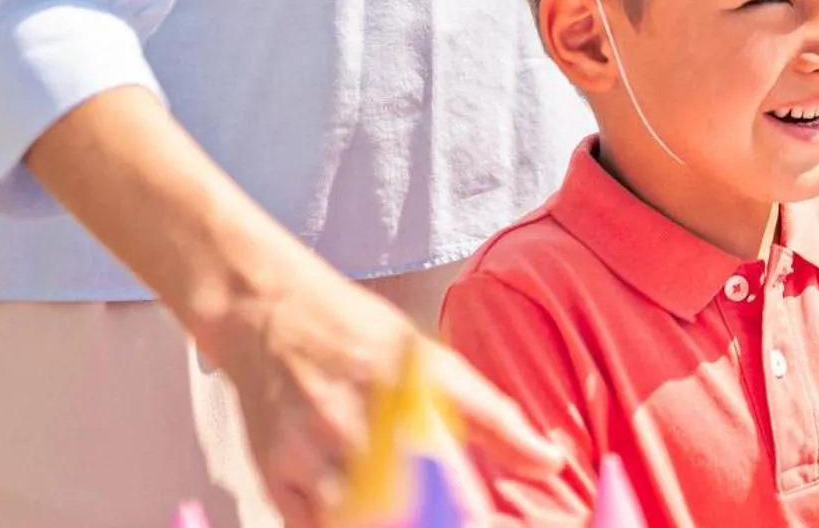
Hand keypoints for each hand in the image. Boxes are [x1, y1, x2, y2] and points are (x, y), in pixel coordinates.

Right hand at [203, 262, 559, 526]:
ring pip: (361, 526)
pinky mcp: (273, 478)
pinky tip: (366, 513)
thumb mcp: (438, 363)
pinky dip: (343, 526)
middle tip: (452, 514)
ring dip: (391, 524)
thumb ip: (496, 419)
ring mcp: (310, 461)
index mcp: (412, 403)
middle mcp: (358, 434)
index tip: (497, 522)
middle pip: (411, 518)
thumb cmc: (362, 337)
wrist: (268, 312)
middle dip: (437, 520)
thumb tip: (550, 463)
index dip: (477, 518)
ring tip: (411, 511)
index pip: (459, 493)